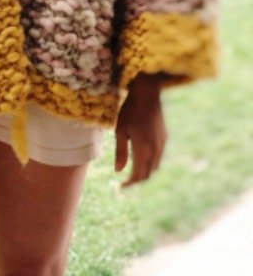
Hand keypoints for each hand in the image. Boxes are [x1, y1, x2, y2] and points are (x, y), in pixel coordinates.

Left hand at [114, 73, 166, 187]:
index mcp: (143, 149)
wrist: (148, 94)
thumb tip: (118, 171)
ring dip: (144, 172)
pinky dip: (150, 163)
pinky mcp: (164, 138)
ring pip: (154, 167)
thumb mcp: (120, 130)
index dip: (129, 184)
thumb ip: (120, 152)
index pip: (138, 175)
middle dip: (136, 180)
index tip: (120, 187)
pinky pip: (158, 157)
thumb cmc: (130, 110)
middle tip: (124, 182)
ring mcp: (162, 144)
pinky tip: (141, 157)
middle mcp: (155, 150)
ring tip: (132, 171)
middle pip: (147, 174)